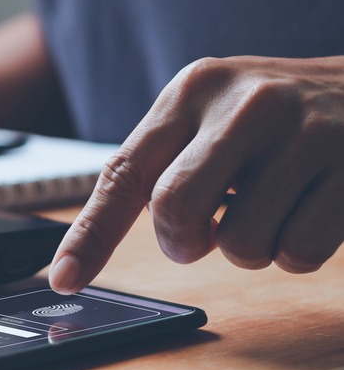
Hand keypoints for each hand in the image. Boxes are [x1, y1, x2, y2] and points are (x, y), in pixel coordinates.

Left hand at [49, 56, 343, 293]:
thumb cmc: (268, 118)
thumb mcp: (206, 117)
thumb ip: (159, 168)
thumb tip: (89, 247)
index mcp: (192, 91)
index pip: (124, 173)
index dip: (90, 235)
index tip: (65, 278)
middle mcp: (245, 104)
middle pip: (175, 210)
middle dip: (183, 241)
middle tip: (201, 234)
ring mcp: (305, 133)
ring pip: (241, 244)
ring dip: (247, 247)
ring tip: (266, 206)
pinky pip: (297, 253)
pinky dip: (293, 250)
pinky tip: (304, 208)